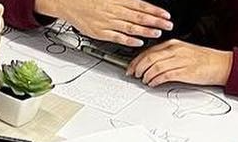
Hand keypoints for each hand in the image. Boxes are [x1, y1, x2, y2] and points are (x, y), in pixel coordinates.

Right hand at [38, 0, 172, 47]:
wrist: (70, 3)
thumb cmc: (89, 0)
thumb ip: (125, 1)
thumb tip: (140, 5)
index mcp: (119, 0)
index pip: (142, 5)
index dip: (155, 11)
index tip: (166, 16)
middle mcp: (115, 11)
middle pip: (140, 16)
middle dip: (155, 22)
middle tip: (168, 26)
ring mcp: (108, 22)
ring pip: (131, 27)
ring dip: (145, 31)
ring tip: (157, 34)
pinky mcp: (100, 32)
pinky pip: (117, 37)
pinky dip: (128, 40)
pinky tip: (138, 42)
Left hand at [126, 40, 231, 87]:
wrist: (221, 65)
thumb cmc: (203, 60)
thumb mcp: (182, 52)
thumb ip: (166, 56)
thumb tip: (150, 64)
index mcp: (174, 44)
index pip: (149, 51)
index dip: (136, 61)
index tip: (131, 68)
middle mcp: (175, 51)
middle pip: (149, 58)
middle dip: (138, 68)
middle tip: (134, 75)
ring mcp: (180, 61)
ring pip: (154, 67)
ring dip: (146, 76)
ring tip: (144, 80)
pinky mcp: (184, 72)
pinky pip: (164, 76)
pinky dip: (155, 80)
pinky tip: (152, 83)